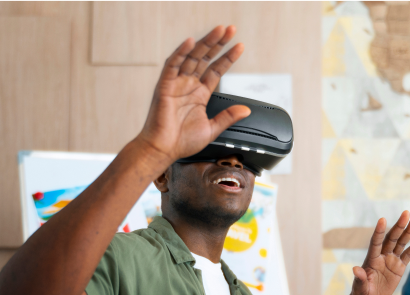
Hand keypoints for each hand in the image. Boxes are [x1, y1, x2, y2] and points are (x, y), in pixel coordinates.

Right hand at [136, 25, 250, 163]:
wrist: (163, 150)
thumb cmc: (182, 142)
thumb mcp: (212, 129)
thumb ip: (227, 117)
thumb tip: (246, 110)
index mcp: (199, 94)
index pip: (216, 70)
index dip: (228, 58)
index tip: (240, 46)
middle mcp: (188, 85)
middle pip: (205, 58)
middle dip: (218, 43)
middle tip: (230, 29)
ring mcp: (176, 84)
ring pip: (191, 57)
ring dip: (204, 43)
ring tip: (218, 31)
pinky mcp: (164, 86)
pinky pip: (172, 65)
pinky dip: (181, 53)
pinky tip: (191, 42)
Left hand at [351, 211, 409, 294]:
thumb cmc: (361, 294)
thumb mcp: (360, 288)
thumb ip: (359, 279)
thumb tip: (355, 269)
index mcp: (371, 259)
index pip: (375, 242)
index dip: (378, 232)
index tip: (382, 219)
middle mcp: (381, 256)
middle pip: (391, 238)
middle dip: (399, 226)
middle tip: (406, 213)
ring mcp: (391, 260)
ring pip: (401, 243)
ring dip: (408, 231)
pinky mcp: (399, 267)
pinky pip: (408, 254)